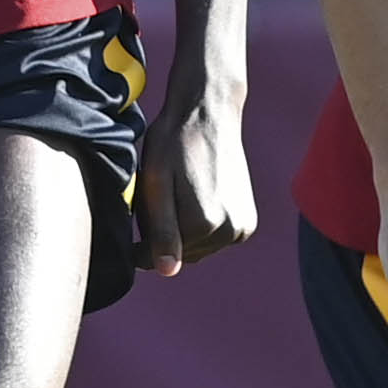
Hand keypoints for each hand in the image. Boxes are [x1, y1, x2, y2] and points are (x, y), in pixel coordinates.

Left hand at [136, 82, 254, 276]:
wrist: (209, 115)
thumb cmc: (173, 144)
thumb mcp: (155, 183)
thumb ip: (161, 229)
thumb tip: (168, 271)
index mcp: (203, 224)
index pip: (154, 257)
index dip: (139, 238)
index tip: (140, 208)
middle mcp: (229, 232)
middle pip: (178, 255)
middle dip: (162, 235)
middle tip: (160, 196)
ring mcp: (242, 229)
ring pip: (196, 249)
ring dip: (182, 232)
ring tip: (179, 193)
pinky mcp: (248, 224)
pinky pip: (214, 241)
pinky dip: (201, 228)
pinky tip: (196, 198)